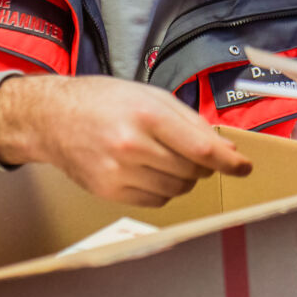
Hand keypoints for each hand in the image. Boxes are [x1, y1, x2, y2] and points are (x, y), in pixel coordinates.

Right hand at [0, 75, 251, 206]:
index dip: (229, 162)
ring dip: (184, 178)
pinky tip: (149, 170)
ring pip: (177, 188)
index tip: (244, 167)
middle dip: (203, 165)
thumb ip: (191, 122)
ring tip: (166, 158)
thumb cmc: (105, 101)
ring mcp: (118, 172)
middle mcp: (132, 145)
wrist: (51, 118)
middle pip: (192, 171)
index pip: (201, 149)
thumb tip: (227, 150)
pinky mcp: (109, 191)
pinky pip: (156, 200)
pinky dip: (163, 189)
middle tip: (193, 153)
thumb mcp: (151, 96)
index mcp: (147, 114)